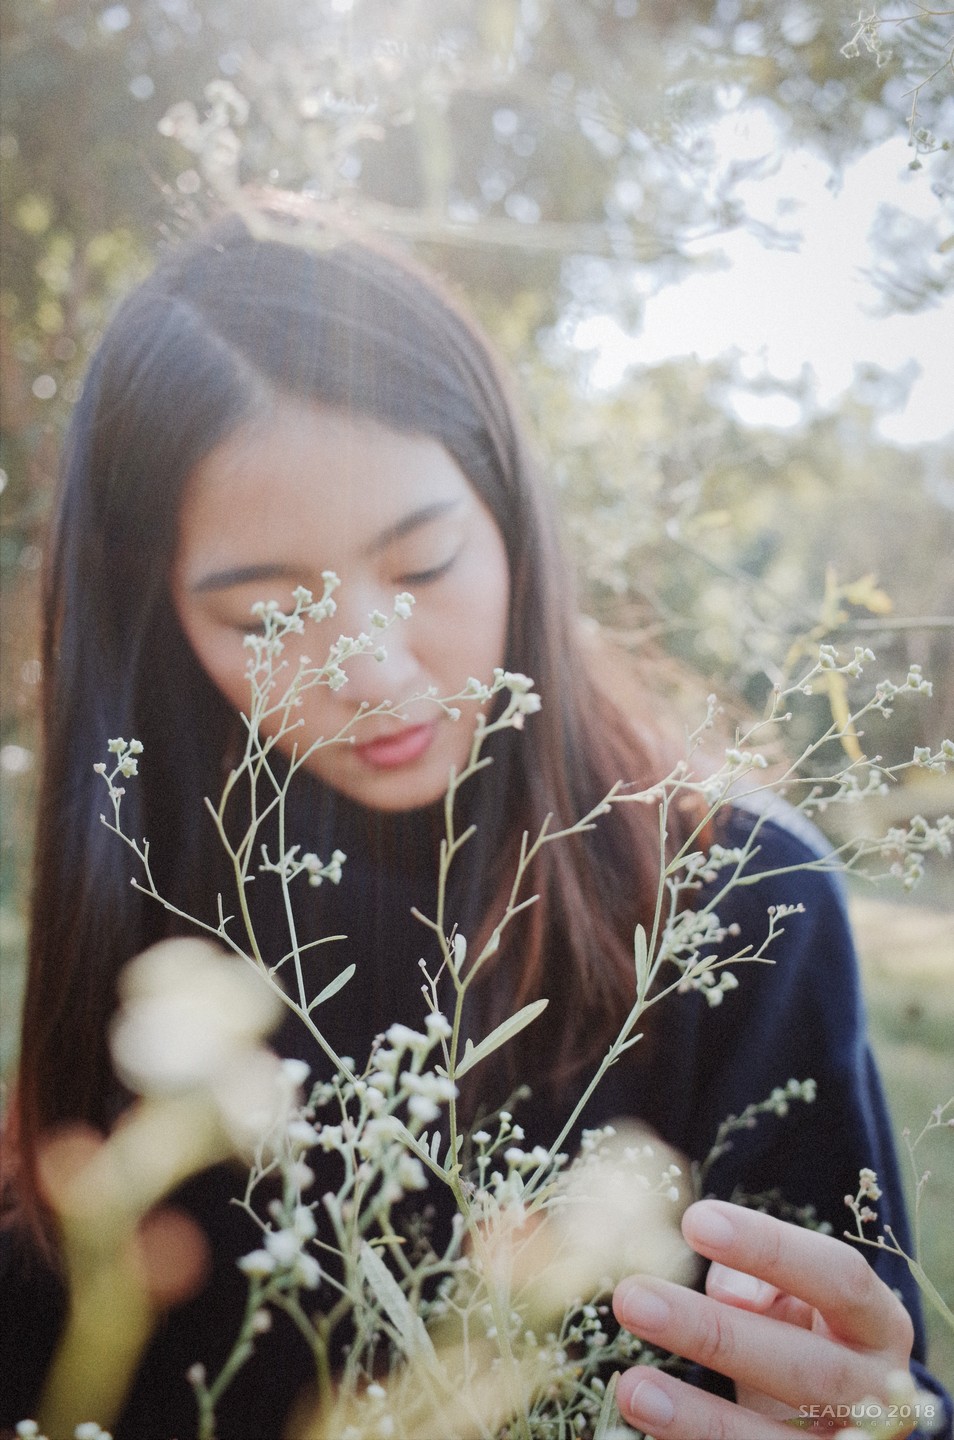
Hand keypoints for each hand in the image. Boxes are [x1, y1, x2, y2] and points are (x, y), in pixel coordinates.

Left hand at [612, 1198, 914, 1438]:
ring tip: (632, 1387)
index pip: (837, 1277)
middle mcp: (880, 1394)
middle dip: (714, 1334)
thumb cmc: (801, 1336)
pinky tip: (648, 1425)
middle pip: (805, 1368)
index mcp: (878, 1324)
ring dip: (699, 1416)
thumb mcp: (793, 1299)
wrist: (840, 1419)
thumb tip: (727, 1296)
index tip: (694, 1222)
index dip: (769, 1248)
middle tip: (632, 1298)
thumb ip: (761, 1284)